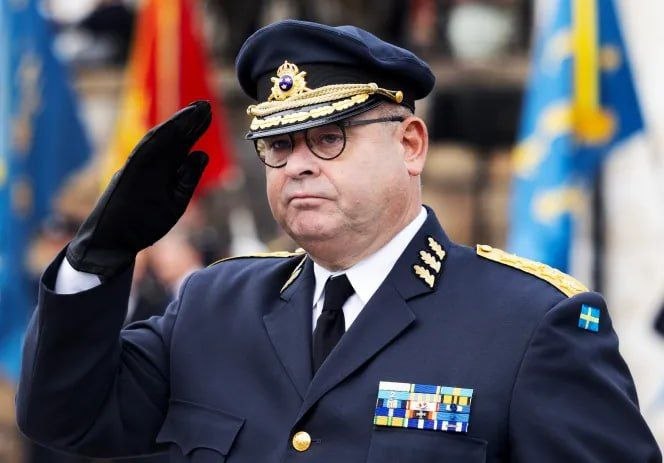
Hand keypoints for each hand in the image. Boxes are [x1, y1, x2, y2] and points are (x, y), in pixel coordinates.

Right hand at [66, 101, 211, 277]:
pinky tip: (176, 125)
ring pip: (159, 140)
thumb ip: (187, 179)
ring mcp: (137, 168)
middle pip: (172, 139)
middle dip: (189, 121)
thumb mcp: (174, 202)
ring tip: (195, 110)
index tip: (207, 113)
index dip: (193, 128)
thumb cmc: (141, 224)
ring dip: (177, 124)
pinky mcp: (129, 174)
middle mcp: (149, 165)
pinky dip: (161, 138)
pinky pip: (146, 152)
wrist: (111, 242)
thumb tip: (201, 154)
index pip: (180, 145)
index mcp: (160, 171)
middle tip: (205, 104)